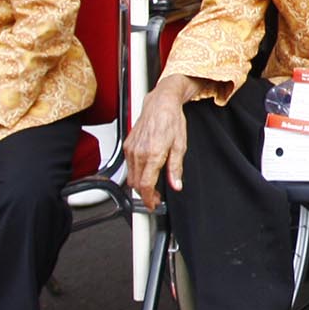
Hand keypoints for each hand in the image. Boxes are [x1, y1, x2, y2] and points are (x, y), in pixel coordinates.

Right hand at [127, 76, 194, 210]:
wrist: (160, 103)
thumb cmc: (171, 120)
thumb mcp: (180, 146)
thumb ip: (176, 168)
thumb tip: (176, 184)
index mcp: (153, 154)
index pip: (146, 185)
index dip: (149, 199)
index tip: (153, 205)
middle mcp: (139, 153)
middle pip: (136, 184)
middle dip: (145, 194)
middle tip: (156, 198)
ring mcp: (131, 149)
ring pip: (131, 176)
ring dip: (140, 185)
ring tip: (152, 186)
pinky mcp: (127, 145)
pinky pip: (129, 166)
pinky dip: (136, 173)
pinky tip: (146, 172)